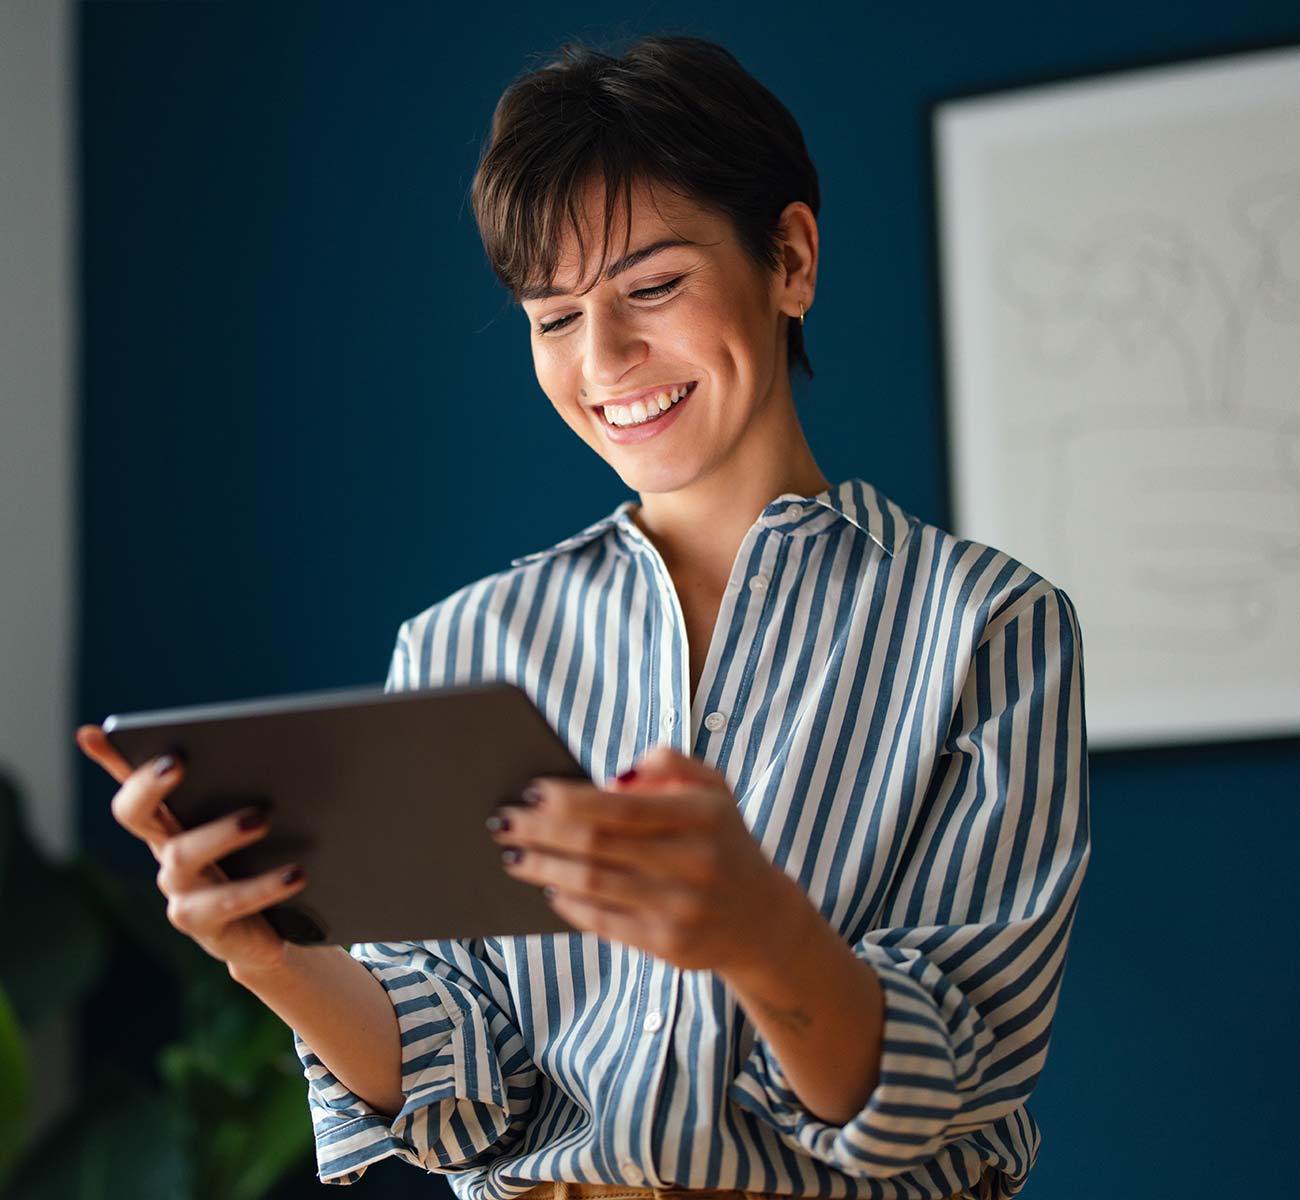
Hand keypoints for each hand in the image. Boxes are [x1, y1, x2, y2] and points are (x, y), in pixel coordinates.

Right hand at [74, 724, 307, 975]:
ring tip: (263, 817)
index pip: (134, 785)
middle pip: (136, 814)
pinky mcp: (205, 924)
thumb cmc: (264, 862)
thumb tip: (269, 741)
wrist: (276, 931)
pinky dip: (263, 886)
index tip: (98, 733)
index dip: (111, 761)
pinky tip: (296, 873)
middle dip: (149, 785)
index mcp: (173, 822)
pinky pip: (227, 902)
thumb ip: (254, 784)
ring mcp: (179, 890)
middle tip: (179, 761)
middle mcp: (166, 852)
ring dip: (221, 832)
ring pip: (182, 855)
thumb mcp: (256, 820)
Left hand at [487, 745, 787, 972]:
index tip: (530, 791)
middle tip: (502, 821)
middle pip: (597, 845)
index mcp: (701, 815)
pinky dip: (569, 904)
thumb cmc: (721, 839)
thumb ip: (669, 762)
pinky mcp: (670, 947)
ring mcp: (682, 908)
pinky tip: (547, 886)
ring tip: (512, 855)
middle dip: (540, 832)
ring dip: (543, 868)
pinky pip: (604, 923)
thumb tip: (611, 779)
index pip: (620, 806)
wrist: (762, 920)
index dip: (569, 800)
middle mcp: (695, 862)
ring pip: (593, 885)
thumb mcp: (712, 788)